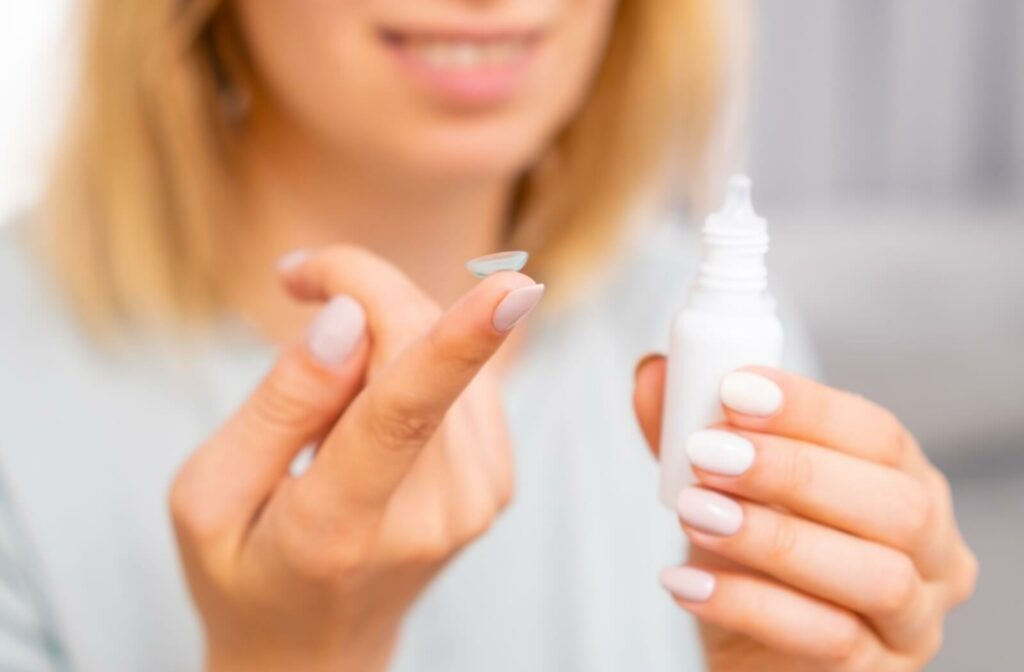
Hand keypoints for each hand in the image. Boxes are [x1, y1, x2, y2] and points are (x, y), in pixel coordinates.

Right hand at [170, 247, 542, 670]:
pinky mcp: (497, 480)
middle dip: (362, 289)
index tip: (512, 288)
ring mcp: (477, 500)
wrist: (317, 648)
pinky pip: (462, 373)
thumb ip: (279, 404)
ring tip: (327, 381)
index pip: (403, 416)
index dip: (457, 342)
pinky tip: (371, 403)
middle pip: (418, 348)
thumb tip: (347, 318)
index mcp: (342, 524)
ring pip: (443, 348)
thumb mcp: (209, 497)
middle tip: (298, 280)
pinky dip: (413, 358)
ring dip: (383, 328)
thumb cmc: (244, 569)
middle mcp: (432, 514)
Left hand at [634, 362, 976, 670]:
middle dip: (795, 470)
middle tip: (708, 452)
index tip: (735, 389)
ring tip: (695, 513)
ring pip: (874, 575)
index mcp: (908, 485)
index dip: (811, 408)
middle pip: (895, 505)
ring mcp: (913, 623)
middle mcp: (933, 554)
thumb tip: (653, 374)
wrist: (746, 652)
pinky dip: (750, 604)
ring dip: (774, 537)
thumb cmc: (748, 561)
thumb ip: (690, 433)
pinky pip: (828, 641)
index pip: (880, 434)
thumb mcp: (721, 490)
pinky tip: (687, 583)